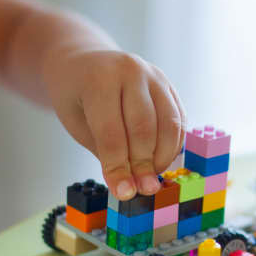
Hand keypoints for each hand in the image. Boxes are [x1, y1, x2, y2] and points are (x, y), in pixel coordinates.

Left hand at [44, 49, 186, 199]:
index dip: (118, 167)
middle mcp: (131, 71)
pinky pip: (179, 119)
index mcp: (100, 79)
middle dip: (143, 164)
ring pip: (169, 124)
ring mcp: (154, 75)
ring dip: (163, 156)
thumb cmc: (76, 97)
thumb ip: (105, 152)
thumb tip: (130, 187)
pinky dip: (174, 144)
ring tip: (151, 176)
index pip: (112, 132)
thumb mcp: (78, 124)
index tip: (124, 193)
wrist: (84, 62)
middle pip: (144, 128)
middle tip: (142, 189)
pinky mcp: (168, 85)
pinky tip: (161, 160)